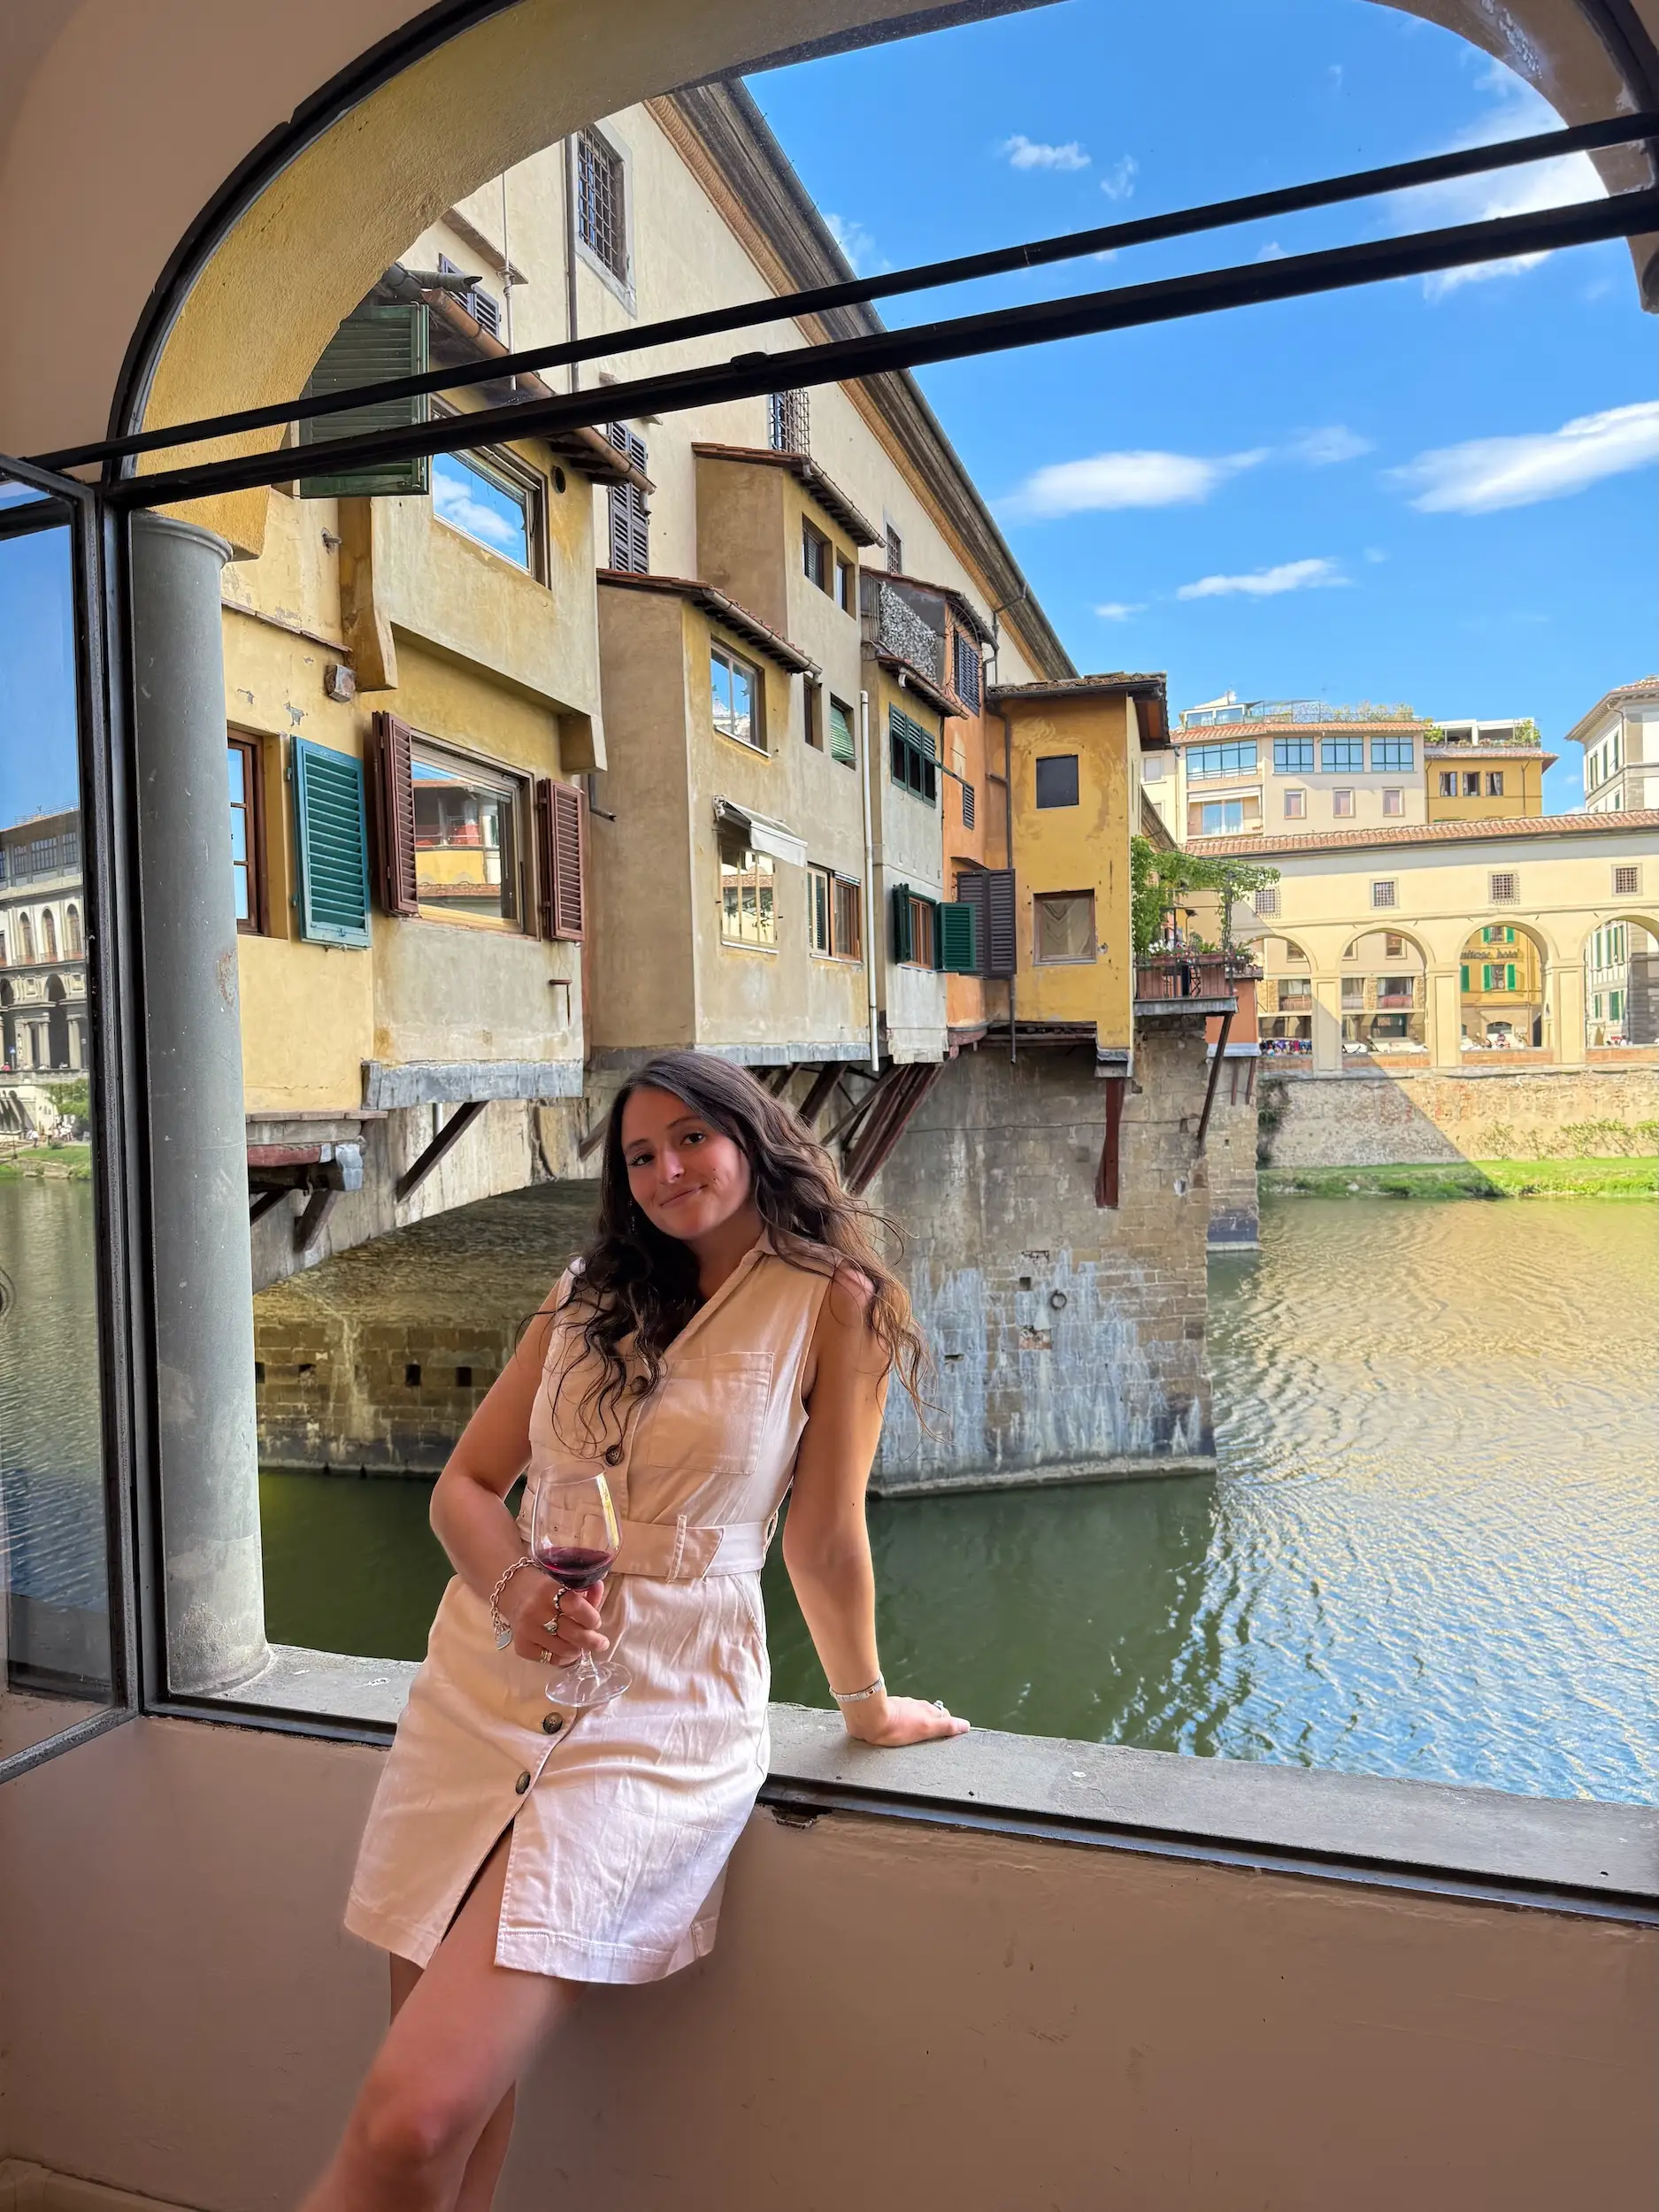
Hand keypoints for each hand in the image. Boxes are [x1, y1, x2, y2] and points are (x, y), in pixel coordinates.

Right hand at [504, 1567, 609, 1668]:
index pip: (575, 1605)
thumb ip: (585, 1590)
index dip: (590, 1617)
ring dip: (578, 1650)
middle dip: (591, 1641)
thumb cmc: (544, 1588)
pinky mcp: (521, 1647)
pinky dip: (563, 1658)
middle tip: (601, 1643)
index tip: (596, 1623)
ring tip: (582, 1646)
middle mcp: (535, 1611)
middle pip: (571, 1632)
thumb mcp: (564, 1583)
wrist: (513, 1593)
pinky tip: (567, 1651)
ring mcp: (527, 1631)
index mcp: (548, 1590)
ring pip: (563, 1650)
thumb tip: (600, 1590)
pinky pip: (550, 1659)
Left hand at [842, 1694, 968, 1746]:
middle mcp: (916, 1705)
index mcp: (926, 1710)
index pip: (943, 1716)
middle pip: (929, 1713)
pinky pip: (900, 1713)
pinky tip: (897, 1727)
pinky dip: (903, 1719)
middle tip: (931, 1735)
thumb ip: (945, 1726)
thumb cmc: (898, 1726)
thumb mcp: (925, 1729)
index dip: (946, 1724)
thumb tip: (965, 1725)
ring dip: (916, 1720)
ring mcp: (902, 1705)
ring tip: (914, 1732)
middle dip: (932, 1722)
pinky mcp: (887, 1708)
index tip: (946, 1733)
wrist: (869, 1718)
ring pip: (914, 1712)